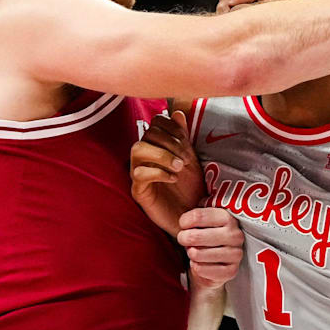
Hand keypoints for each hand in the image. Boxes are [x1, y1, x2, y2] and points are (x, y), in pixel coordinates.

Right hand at [130, 111, 203, 236]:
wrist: (192, 216)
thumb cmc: (190, 189)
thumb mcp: (191, 159)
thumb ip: (183, 137)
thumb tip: (177, 113)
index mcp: (157, 146)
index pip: (155, 123)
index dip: (171, 128)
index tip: (186, 142)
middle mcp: (144, 157)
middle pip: (146, 134)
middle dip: (169, 142)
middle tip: (186, 158)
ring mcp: (138, 173)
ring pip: (137, 150)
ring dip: (162, 155)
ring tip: (179, 167)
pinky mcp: (138, 191)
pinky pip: (139, 174)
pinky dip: (158, 172)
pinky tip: (173, 178)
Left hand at [177, 208, 243, 289]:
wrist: (218, 262)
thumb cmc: (207, 236)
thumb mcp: (205, 219)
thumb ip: (198, 211)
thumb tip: (186, 204)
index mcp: (228, 217)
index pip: (197, 216)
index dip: (184, 221)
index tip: (183, 225)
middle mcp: (235, 235)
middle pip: (195, 236)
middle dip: (183, 238)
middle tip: (184, 239)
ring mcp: (235, 254)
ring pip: (197, 254)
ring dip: (190, 253)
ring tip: (193, 250)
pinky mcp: (232, 271)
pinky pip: (202, 269)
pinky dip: (196, 267)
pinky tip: (198, 263)